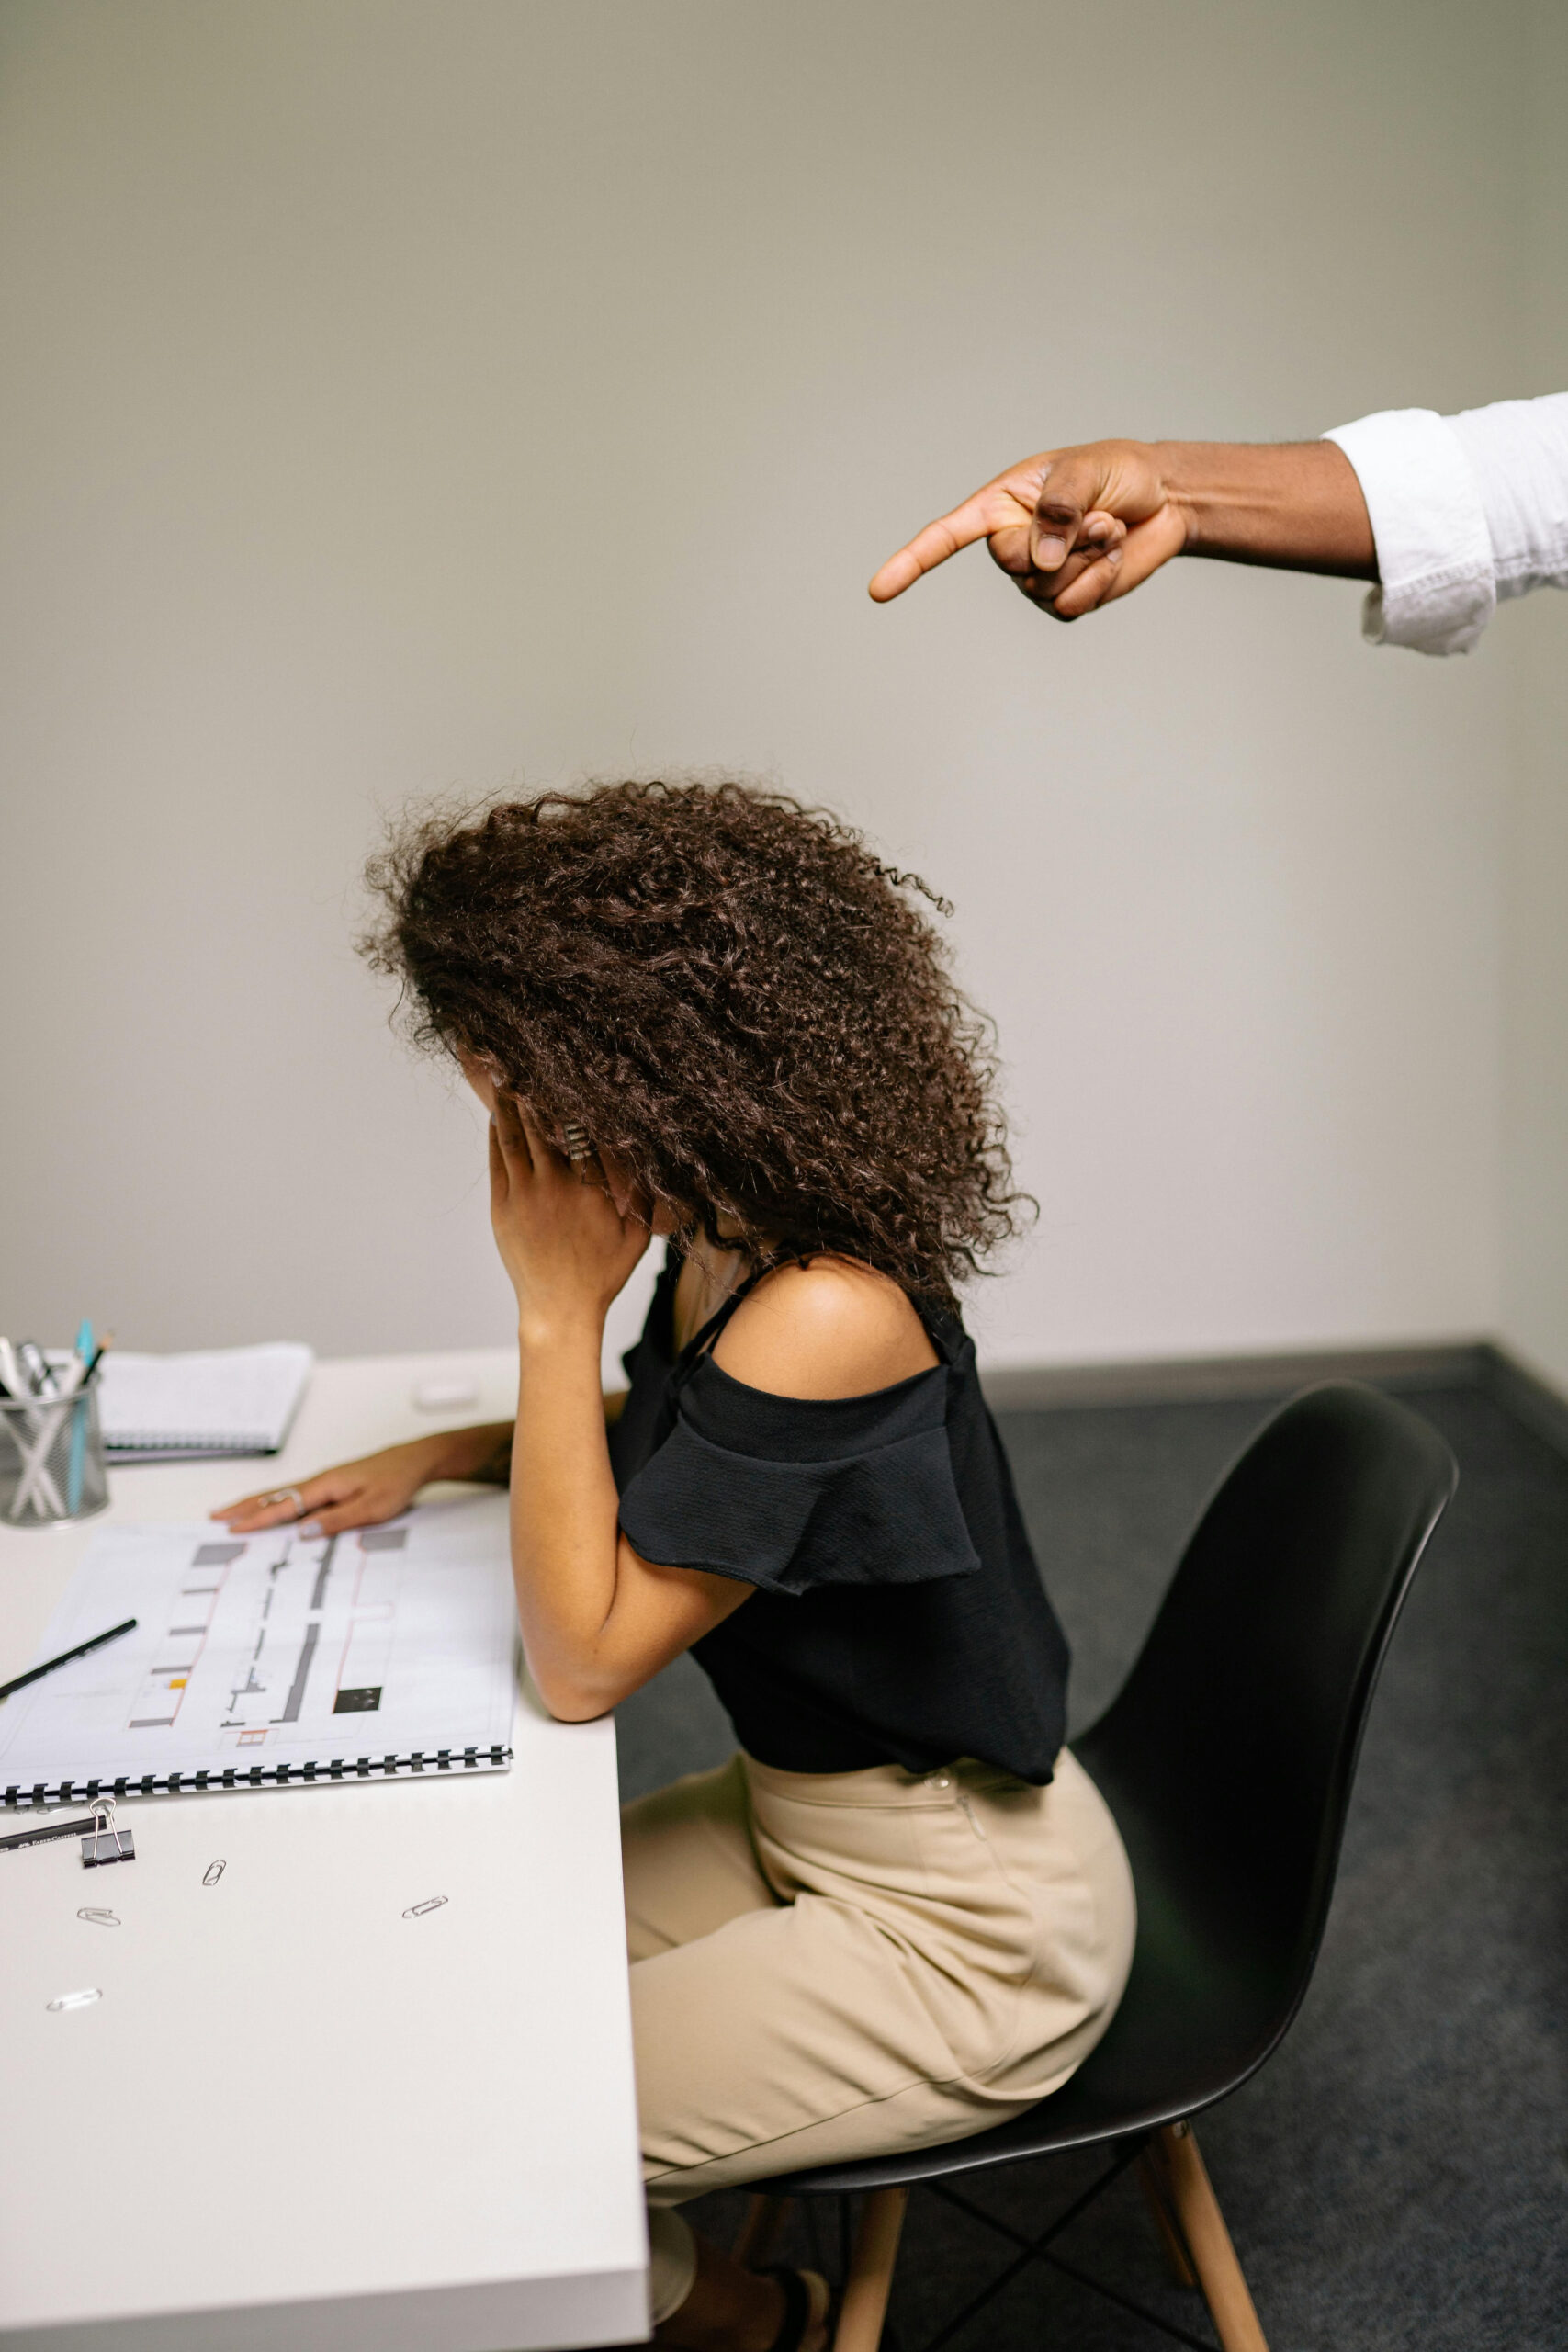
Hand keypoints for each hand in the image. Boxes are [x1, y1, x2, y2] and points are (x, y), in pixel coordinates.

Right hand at [212, 1437, 447, 1535]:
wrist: (414, 1460)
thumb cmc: (396, 1482)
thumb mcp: (371, 1508)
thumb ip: (336, 1521)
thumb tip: (303, 1532)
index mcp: (326, 1486)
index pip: (283, 1505)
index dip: (256, 1519)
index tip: (233, 1528)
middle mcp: (320, 1481)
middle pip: (273, 1495)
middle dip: (243, 1506)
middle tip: (215, 1515)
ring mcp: (324, 1482)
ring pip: (281, 1493)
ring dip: (255, 1503)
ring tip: (231, 1511)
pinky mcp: (331, 1484)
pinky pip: (295, 1494)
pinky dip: (274, 1501)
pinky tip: (271, 1508)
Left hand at [489, 1095, 650, 1341]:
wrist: (561, 1308)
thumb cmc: (604, 1272)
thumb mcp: (636, 1234)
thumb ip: (642, 1195)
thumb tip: (650, 1159)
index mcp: (590, 1189)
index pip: (580, 1129)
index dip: (572, 1097)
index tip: (569, 1071)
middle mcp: (555, 1186)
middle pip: (542, 1124)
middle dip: (535, 1090)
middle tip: (528, 1057)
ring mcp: (525, 1195)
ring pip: (515, 1137)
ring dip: (510, 1104)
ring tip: (507, 1074)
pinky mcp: (503, 1207)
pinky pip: (498, 1159)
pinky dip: (497, 1134)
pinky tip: (498, 1115)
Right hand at [869, 439, 1185, 619]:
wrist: (1164, 500)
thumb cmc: (1119, 472)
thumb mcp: (1087, 472)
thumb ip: (1058, 508)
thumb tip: (1038, 561)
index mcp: (1000, 505)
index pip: (945, 536)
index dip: (911, 563)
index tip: (878, 591)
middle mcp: (1011, 543)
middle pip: (1010, 564)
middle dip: (1061, 542)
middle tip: (1098, 517)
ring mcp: (1036, 576)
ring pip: (1043, 589)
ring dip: (1087, 559)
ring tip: (1108, 529)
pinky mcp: (1066, 598)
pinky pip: (1070, 607)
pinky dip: (1097, 582)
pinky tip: (1112, 555)